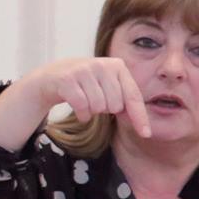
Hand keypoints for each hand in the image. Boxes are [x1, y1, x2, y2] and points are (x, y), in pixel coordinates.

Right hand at [26, 57, 153, 137]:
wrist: (51, 77)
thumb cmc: (85, 85)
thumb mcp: (107, 87)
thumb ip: (125, 100)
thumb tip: (143, 125)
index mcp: (117, 65)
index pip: (133, 96)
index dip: (140, 117)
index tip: (146, 134)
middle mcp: (102, 64)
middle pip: (115, 105)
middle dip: (106, 110)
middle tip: (96, 100)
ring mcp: (84, 70)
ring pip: (98, 107)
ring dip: (92, 112)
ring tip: (85, 102)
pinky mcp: (67, 79)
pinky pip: (82, 106)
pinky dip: (81, 114)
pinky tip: (78, 109)